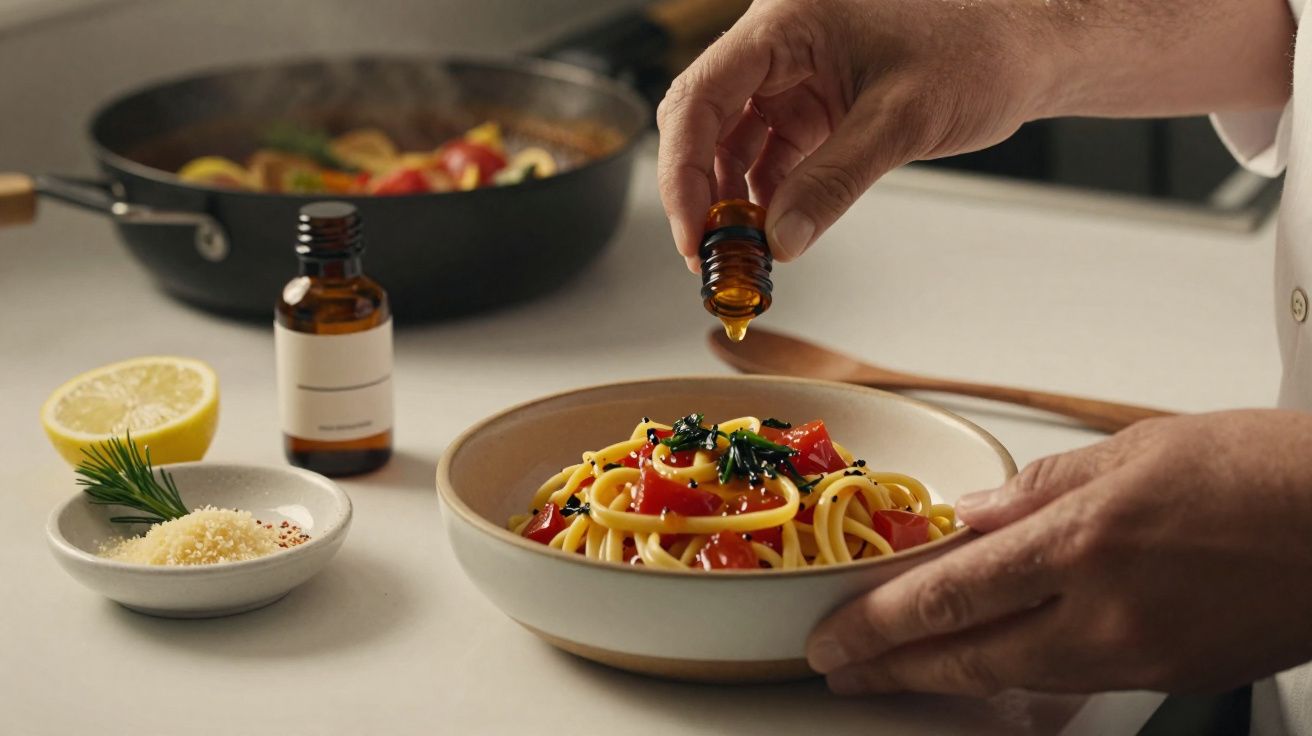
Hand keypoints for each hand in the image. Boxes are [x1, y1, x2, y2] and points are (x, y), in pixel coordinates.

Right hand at [656, 0, 1054, 267]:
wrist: (1026, 51)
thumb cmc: (979, 51)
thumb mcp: (902, 121)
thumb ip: (833, 183)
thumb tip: (781, 242)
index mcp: (788, 21)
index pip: (702, 94)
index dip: (683, 168)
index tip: (693, 230)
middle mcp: (779, 44)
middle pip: (703, 119)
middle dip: (699, 190)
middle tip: (706, 254)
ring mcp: (793, 75)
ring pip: (730, 142)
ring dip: (730, 200)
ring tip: (741, 254)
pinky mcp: (813, 104)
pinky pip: (768, 154)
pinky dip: (765, 196)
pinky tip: (772, 232)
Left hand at [805, 410, 1311, 694]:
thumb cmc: (1259, 471)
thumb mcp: (1133, 451)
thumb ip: (1038, 489)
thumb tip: (970, 517)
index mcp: (1085, 541)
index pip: (951, 594)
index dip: (880, 621)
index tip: (835, 634)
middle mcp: (1105, 613)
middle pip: (968, 655)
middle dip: (893, 667)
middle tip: (843, 668)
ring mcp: (1138, 655)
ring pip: (1015, 675)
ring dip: (947, 672)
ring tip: (900, 666)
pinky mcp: (1169, 676)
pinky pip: (1069, 678)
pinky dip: (1015, 668)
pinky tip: (990, 657)